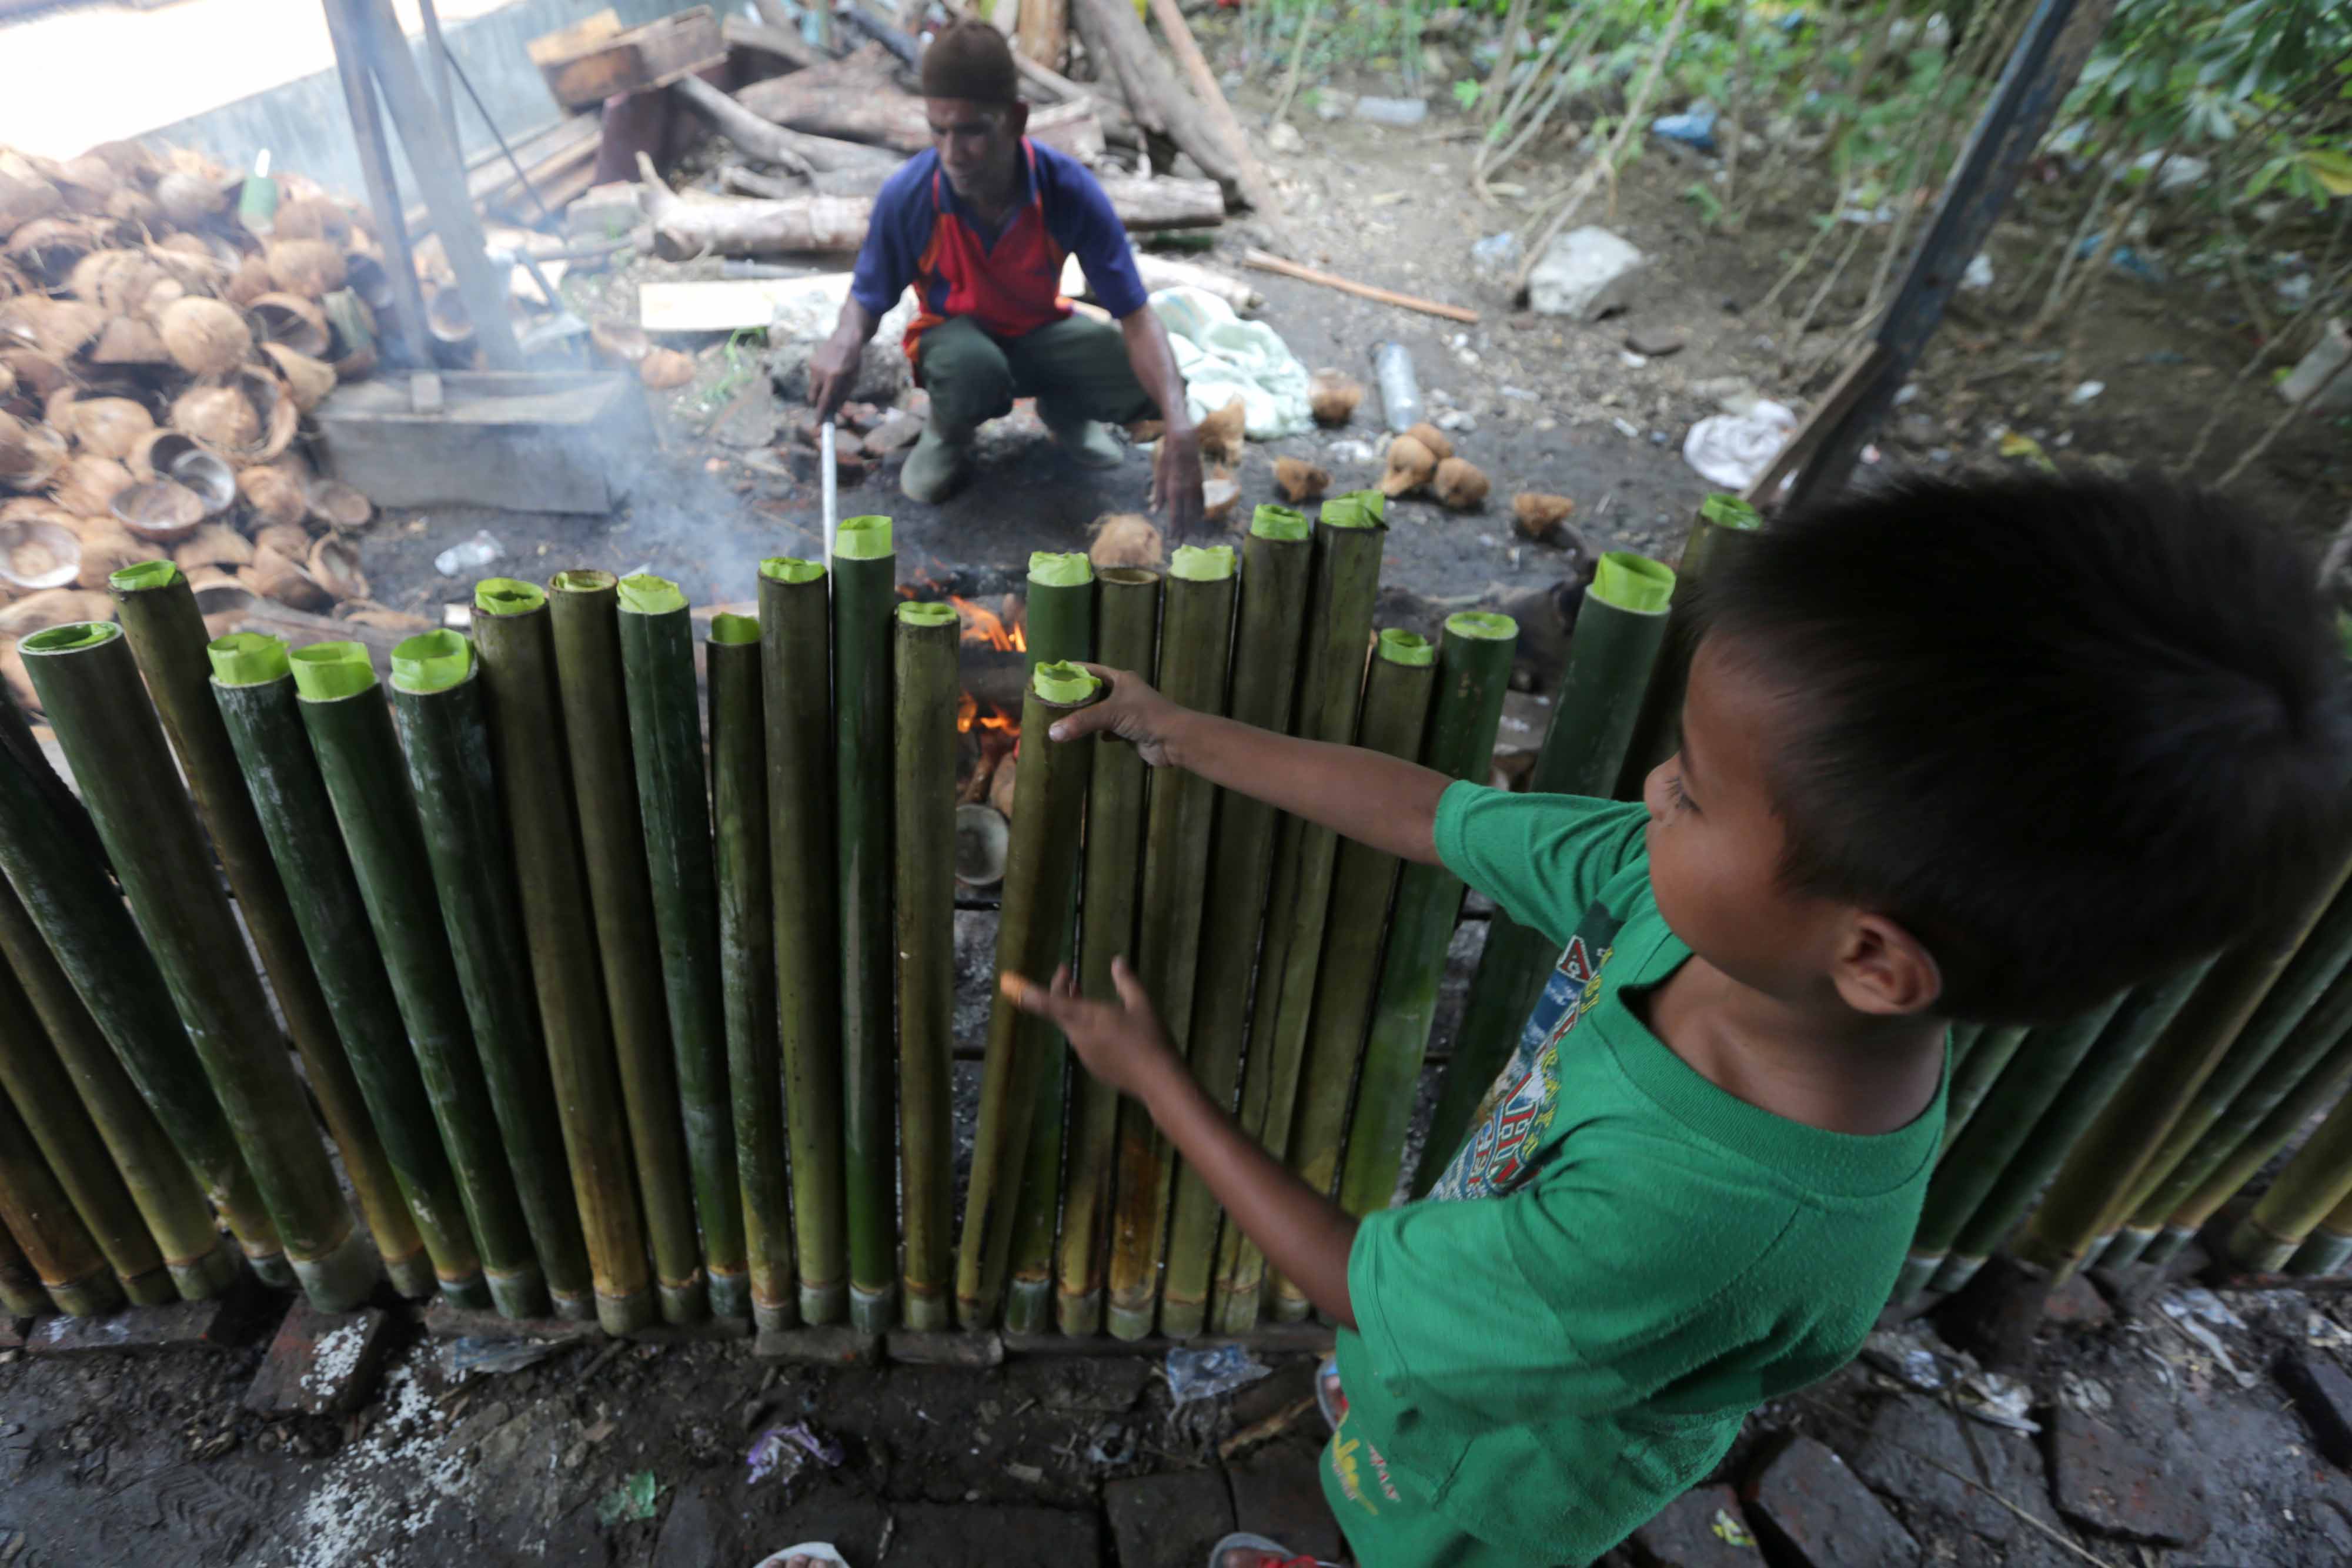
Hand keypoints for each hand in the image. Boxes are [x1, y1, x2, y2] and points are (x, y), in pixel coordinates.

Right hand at [806, 325, 860, 418]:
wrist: (846, 337)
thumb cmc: (853, 360)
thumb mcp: (854, 378)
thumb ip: (843, 395)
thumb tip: (834, 409)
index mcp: (834, 376)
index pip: (824, 400)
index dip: (820, 413)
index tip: (817, 424)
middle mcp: (821, 372)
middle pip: (813, 397)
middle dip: (817, 404)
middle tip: (824, 407)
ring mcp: (814, 366)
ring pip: (813, 388)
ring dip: (821, 390)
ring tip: (834, 379)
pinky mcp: (811, 362)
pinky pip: (814, 378)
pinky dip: (821, 380)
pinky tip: (830, 370)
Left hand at [1003, 960, 1182, 1103]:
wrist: (1158, 1081)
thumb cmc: (1150, 1038)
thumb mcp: (1141, 1004)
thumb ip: (1126, 981)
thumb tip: (1117, 962)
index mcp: (1087, 1018)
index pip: (1049, 1004)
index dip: (1029, 993)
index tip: (1011, 983)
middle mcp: (1079, 1036)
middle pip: (1058, 1011)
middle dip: (1060, 990)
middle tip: (1067, 973)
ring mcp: (1085, 1054)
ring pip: (1071, 1026)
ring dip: (1073, 1008)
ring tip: (1081, 993)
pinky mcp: (1094, 1067)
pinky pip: (1083, 1042)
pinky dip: (1085, 1027)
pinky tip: (1105, 1025)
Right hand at [1044, 664, 1188, 765]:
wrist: (1174, 740)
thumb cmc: (1145, 716)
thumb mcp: (1110, 714)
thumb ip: (1081, 722)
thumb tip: (1052, 732)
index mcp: (1121, 679)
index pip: (1092, 670)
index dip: (1073, 671)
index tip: (1053, 674)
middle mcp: (1124, 693)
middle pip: (1094, 691)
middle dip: (1076, 696)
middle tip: (1052, 700)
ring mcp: (1127, 712)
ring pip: (1101, 712)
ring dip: (1085, 716)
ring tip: (1062, 718)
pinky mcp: (1129, 731)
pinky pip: (1107, 729)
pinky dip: (1096, 732)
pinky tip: (1084, 737)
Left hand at [1152, 424, 1204, 539]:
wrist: (1185, 444)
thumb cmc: (1168, 460)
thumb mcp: (1159, 476)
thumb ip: (1158, 495)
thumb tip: (1154, 512)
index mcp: (1174, 490)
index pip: (1175, 515)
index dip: (1174, 528)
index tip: (1173, 539)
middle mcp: (1186, 491)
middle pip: (1186, 517)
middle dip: (1184, 530)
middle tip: (1181, 542)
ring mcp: (1195, 488)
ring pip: (1196, 511)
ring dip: (1192, 524)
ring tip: (1189, 534)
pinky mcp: (1201, 484)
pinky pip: (1202, 502)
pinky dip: (1200, 512)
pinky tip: (1198, 518)